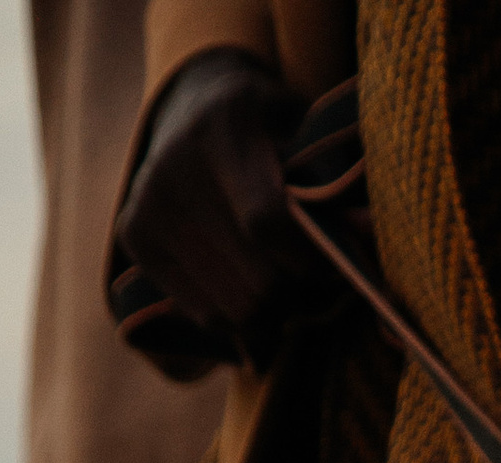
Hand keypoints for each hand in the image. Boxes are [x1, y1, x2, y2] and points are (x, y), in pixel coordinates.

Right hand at [116, 52, 321, 365]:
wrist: (197, 107)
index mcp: (224, 126)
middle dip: (295, 294)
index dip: (310, 260)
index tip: (333, 267)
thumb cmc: (272, 131)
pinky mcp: (133, 235)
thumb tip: (368, 232)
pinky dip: (238, 317)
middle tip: (310, 280)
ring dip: (270, 313)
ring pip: (231, 311)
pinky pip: (204, 314)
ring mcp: (146, 201)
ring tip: (281, 283)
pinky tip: (249, 289)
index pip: (267, 221)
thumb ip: (340, 188)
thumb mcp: (309, 139)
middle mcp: (173, 162)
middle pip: (253, 282)